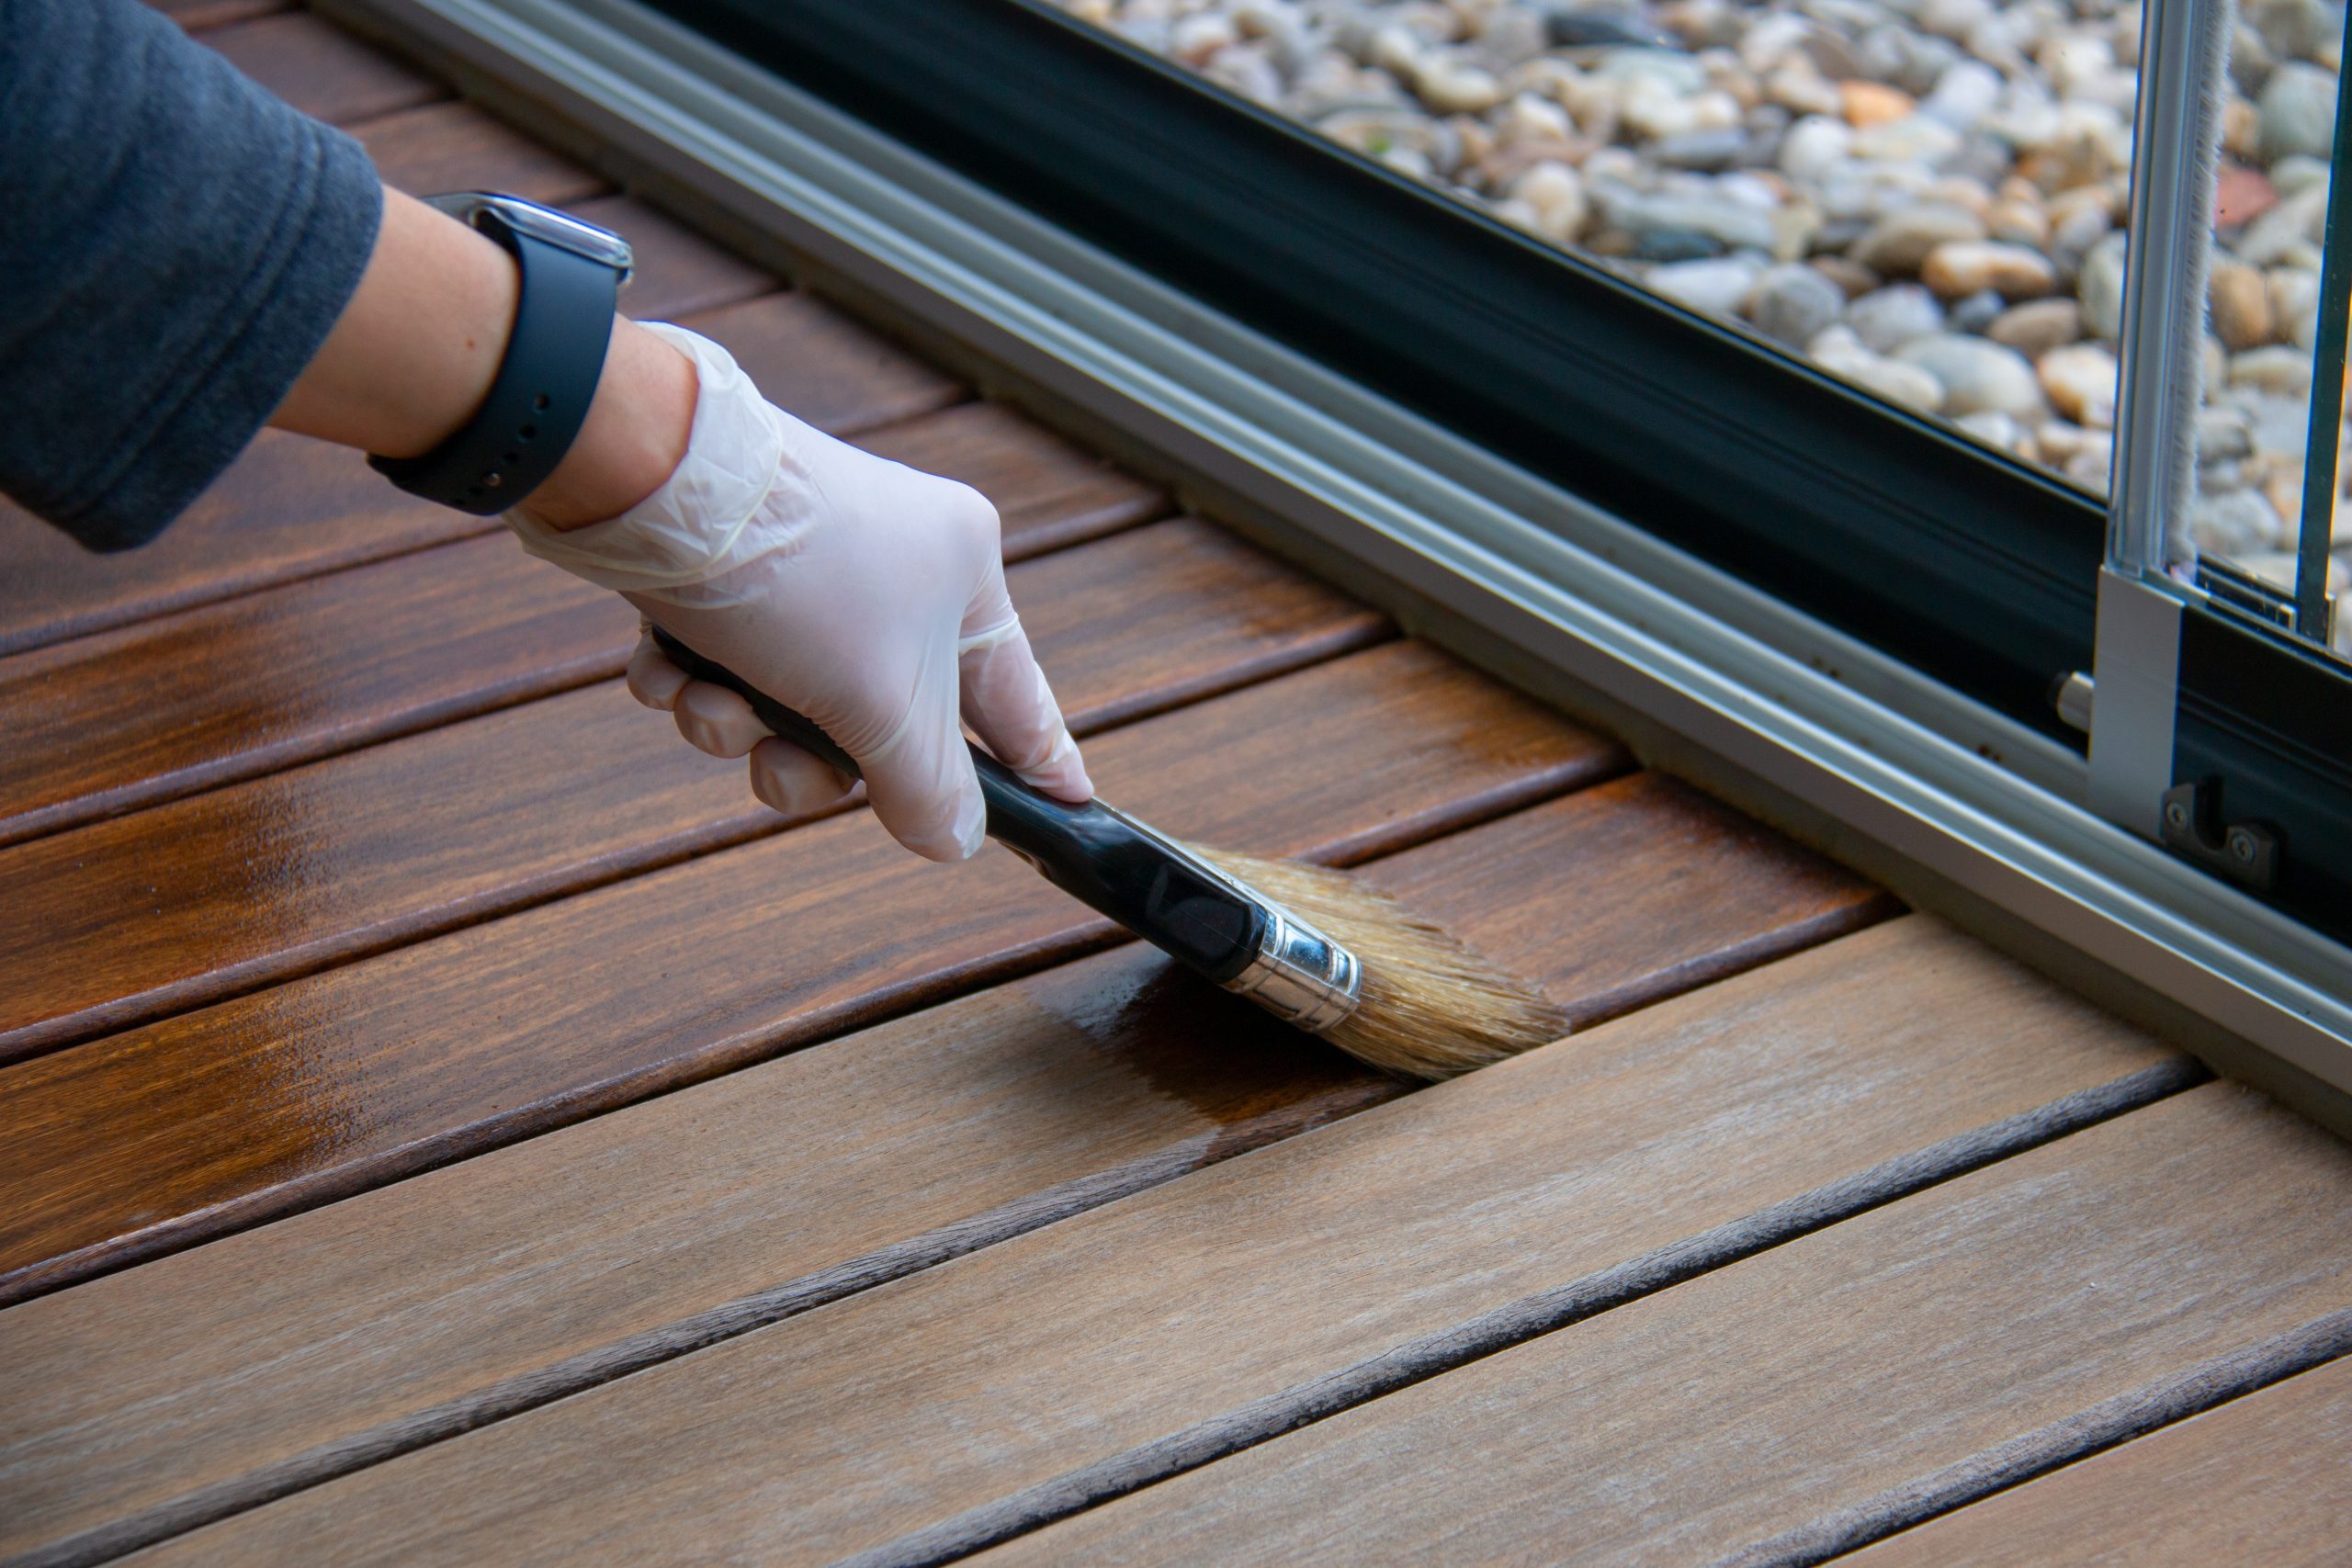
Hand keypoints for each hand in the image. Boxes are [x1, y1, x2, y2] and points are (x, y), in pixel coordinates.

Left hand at [509, 323, 1089, 861]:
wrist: (647, 483)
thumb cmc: (794, 577)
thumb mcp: (880, 706)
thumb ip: (928, 788)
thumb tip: (956, 840)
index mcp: (961, 573)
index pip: (1015, 697)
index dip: (1039, 761)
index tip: (1070, 805)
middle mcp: (892, 564)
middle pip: (878, 721)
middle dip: (812, 757)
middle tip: (777, 765)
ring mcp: (804, 565)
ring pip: (791, 700)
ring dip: (738, 723)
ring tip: (706, 702)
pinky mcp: (723, 567)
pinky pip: (724, 661)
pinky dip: (692, 680)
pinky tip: (668, 668)